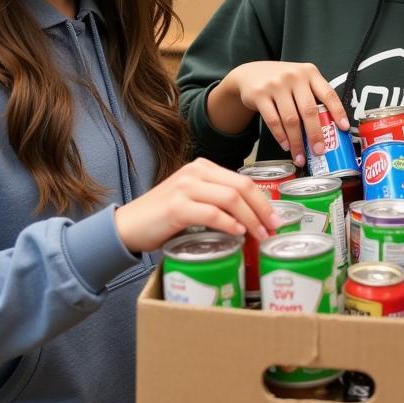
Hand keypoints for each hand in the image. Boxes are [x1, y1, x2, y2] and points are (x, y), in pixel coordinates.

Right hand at [114, 158, 278, 253]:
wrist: (127, 226)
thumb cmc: (163, 218)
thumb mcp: (194, 200)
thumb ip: (217, 201)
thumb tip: (252, 219)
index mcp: (203, 167)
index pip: (243, 180)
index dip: (264, 200)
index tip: (276, 219)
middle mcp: (195, 171)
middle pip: (242, 187)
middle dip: (263, 209)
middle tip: (275, 228)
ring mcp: (185, 187)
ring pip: (230, 198)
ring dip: (251, 219)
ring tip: (260, 235)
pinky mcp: (176, 206)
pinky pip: (211, 213)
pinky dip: (228, 223)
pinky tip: (238, 233)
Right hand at [224, 61, 349, 167]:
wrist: (251, 73)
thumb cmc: (282, 81)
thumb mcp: (300, 79)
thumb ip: (313, 95)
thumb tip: (330, 126)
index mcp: (310, 73)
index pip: (328, 93)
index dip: (338, 112)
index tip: (344, 128)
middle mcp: (294, 76)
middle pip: (309, 110)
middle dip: (316, 134)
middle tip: (319, 151)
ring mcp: (276, 85)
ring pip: (290, 119)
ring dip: (297, 142)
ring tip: (300, 156)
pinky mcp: (260, 95)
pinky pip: (273, 120)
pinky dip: (281, 136)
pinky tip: (286, 145)